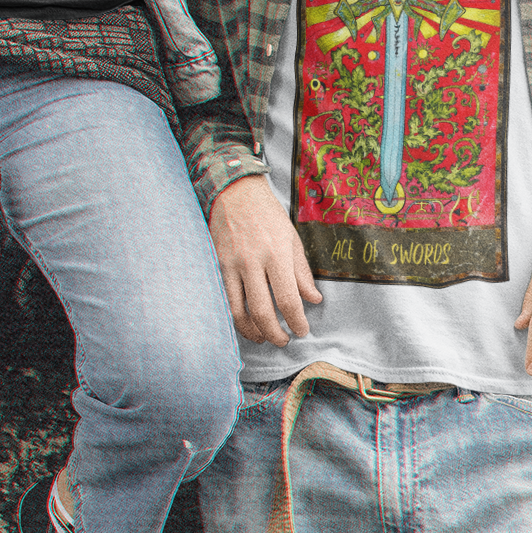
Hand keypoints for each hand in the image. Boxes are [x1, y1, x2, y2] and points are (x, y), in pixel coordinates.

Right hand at [209, 175, 322, 343]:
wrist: (234, 192)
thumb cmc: (267, 214)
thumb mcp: (291, 238)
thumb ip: (302, 272)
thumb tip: (314, 299)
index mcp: (277, 254)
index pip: (288, 299)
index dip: (296, 322)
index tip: (302, 331)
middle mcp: (253, 261)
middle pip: (263, 312)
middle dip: (275, 334)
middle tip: (284, 341)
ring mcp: (231, 265)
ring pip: (239, 312)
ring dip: (253, 332)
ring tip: (263, 338)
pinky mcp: (217, 266)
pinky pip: (225, 300)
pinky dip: (235, 318)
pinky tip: (245, 324)